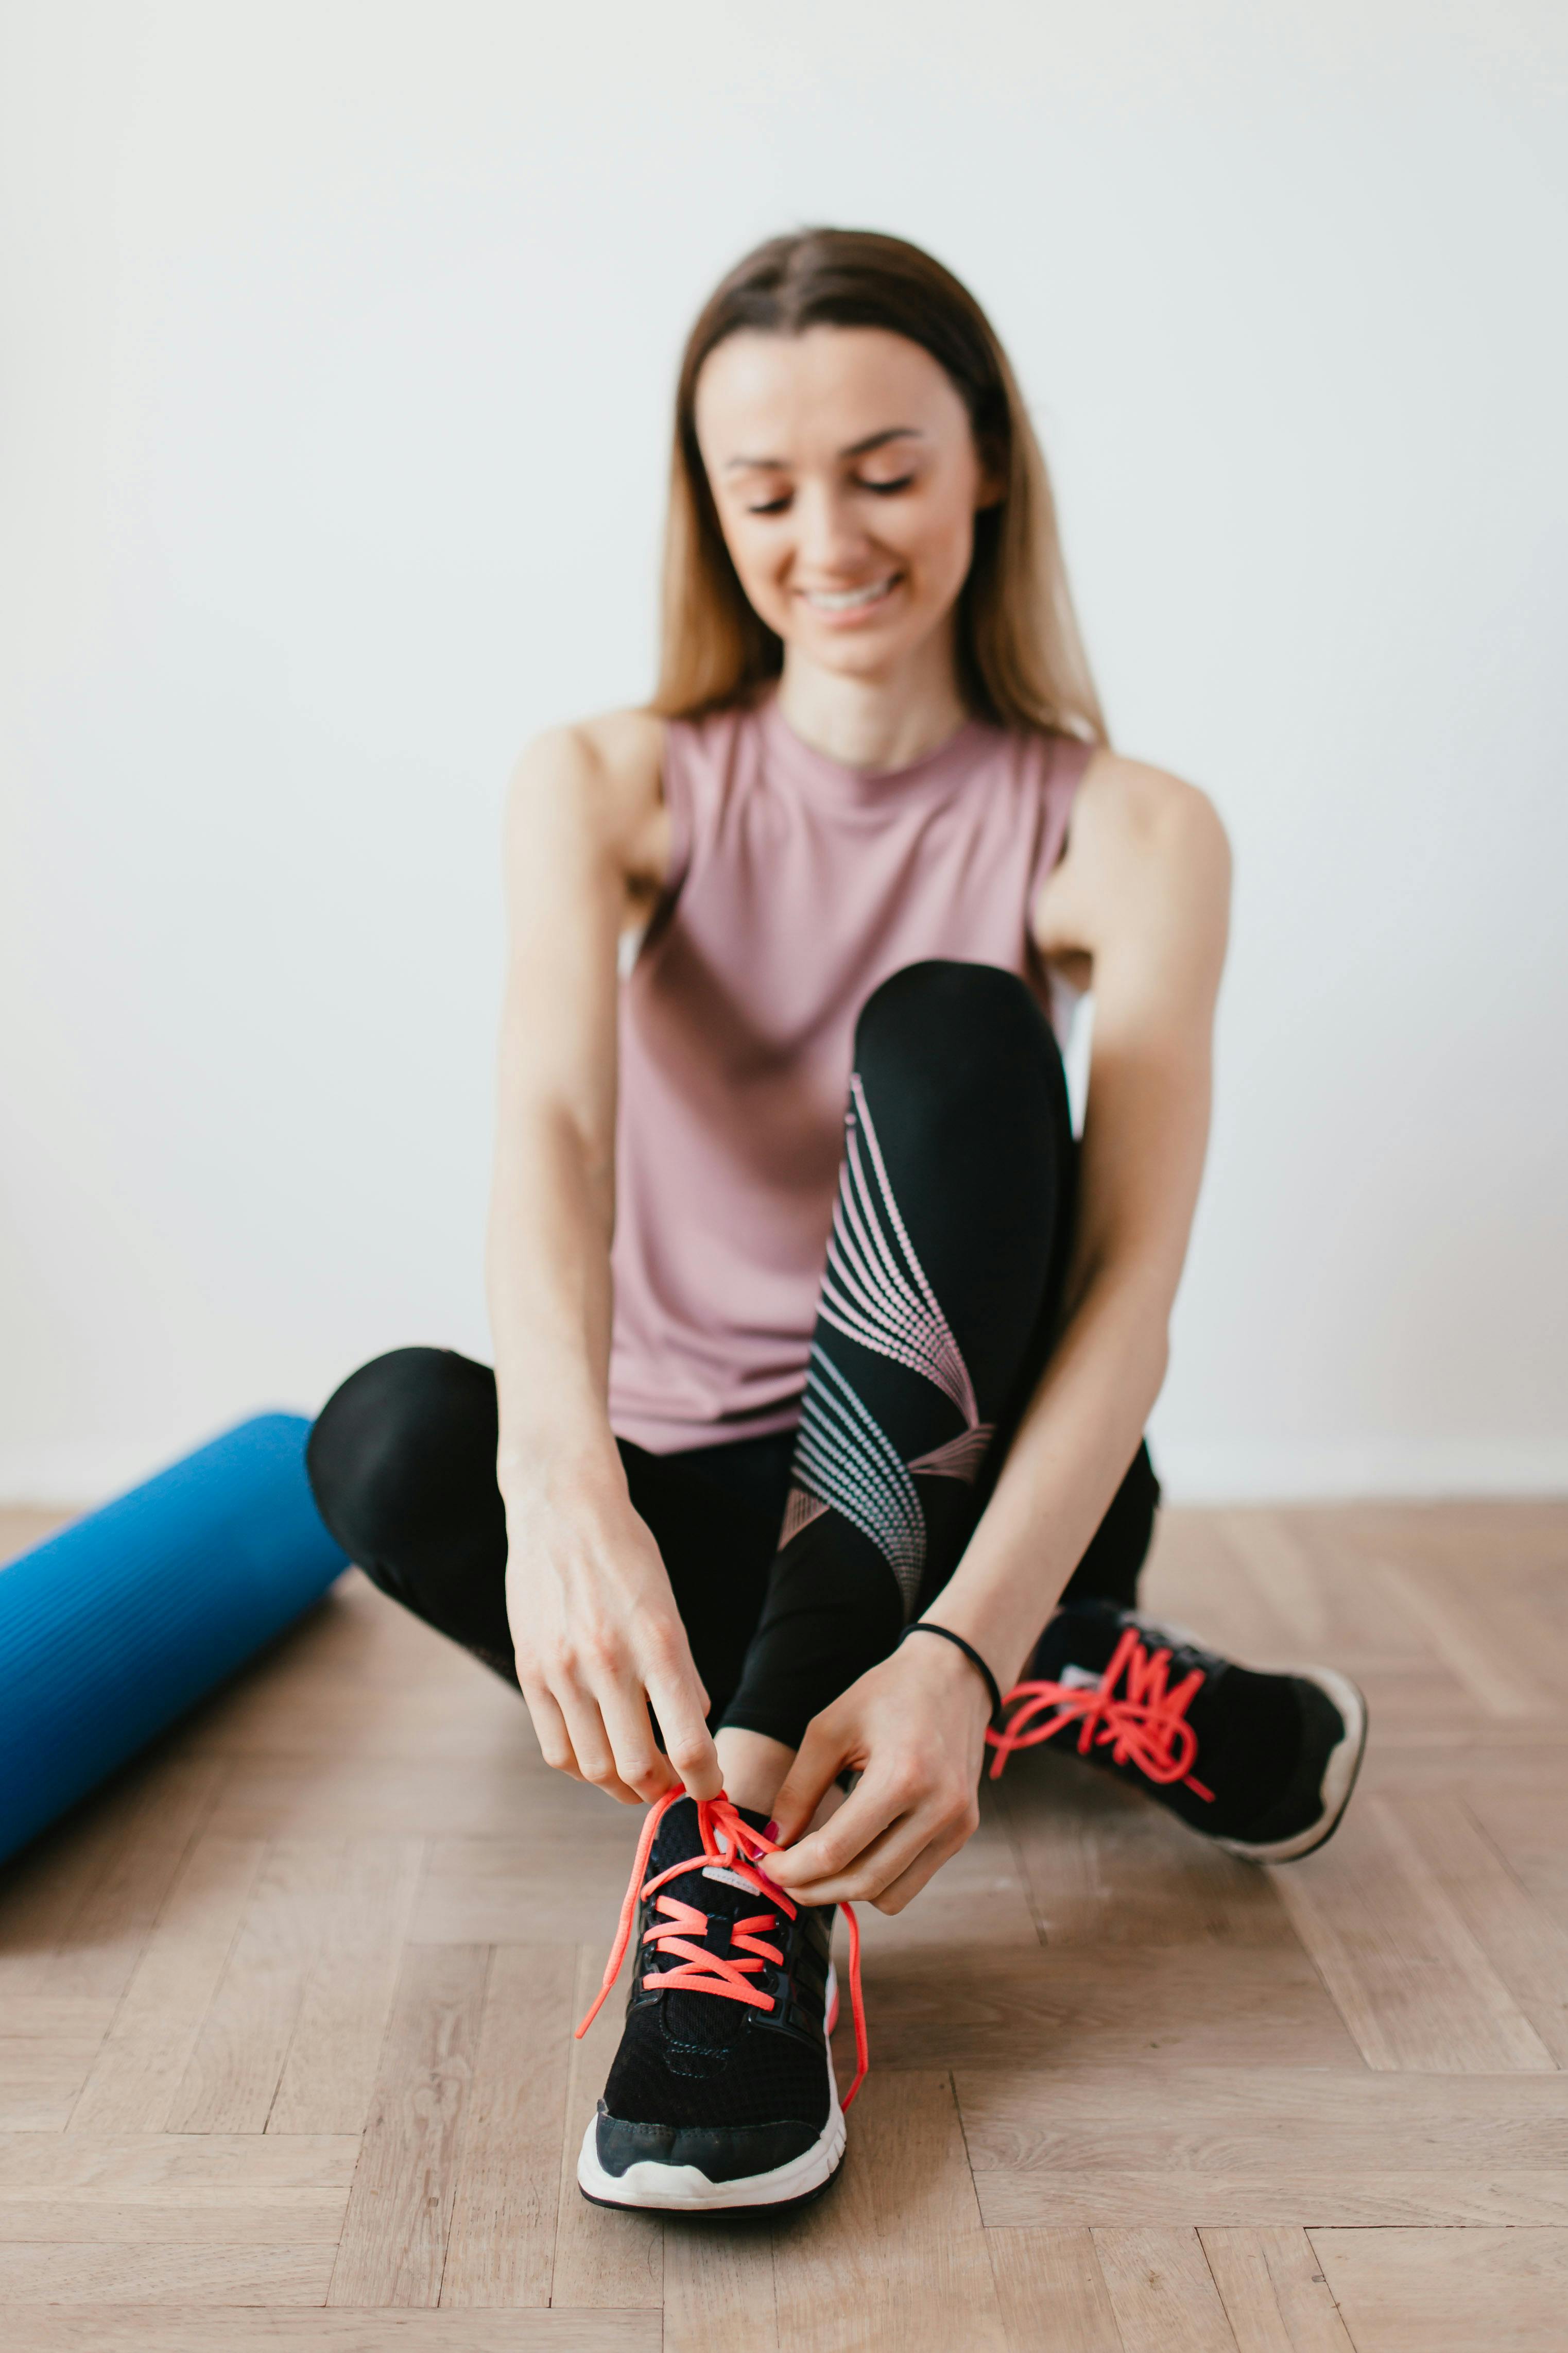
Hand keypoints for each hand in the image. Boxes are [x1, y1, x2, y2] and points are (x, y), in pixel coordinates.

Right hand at [502, 1456, 720, 1805]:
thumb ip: (682, 1673)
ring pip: (594, 1768)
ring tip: (637, 1777)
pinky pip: (556, 1749)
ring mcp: (563, 1669)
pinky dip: (582, 1767)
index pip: (690, 1744)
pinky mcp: (529, 1670)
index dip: (705, 1782)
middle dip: (662, 1791)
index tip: (710, 1789)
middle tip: (672, 1786)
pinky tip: (599, 1754)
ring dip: (622, 1786)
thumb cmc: (626, 1556)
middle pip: (637, 1770)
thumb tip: (695, 1732)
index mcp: (659, 1643)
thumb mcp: (669, 1608)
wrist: (561, 1509)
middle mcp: (609, 1661)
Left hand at [765, 1631, 992, 1911]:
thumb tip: (773, 1842)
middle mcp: (938, 1808)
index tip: (765, 1865)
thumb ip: (799, 1790)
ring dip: (844, 1892)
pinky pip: (912, 1882)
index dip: (792, 1869)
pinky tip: (854, 1855)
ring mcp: (957, 1825)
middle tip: (782, 1877)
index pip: (836, 1851)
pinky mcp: (962, 1832)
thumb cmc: (887, 1694)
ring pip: (889, 1895)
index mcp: (903, 1776)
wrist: (953, 1676)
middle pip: (863, 1881)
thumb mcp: (829, 1730)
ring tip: (814, 1869)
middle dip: (813, 1888)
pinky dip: (876, 1881)